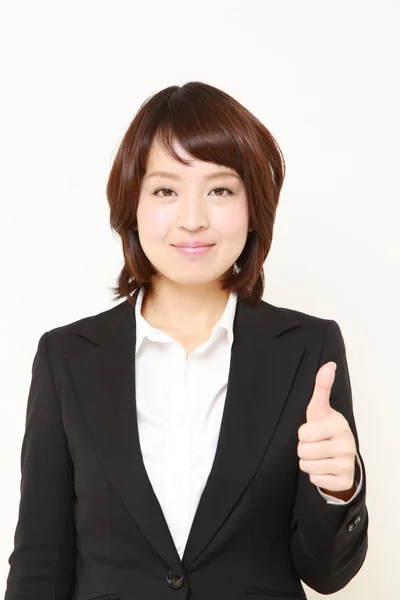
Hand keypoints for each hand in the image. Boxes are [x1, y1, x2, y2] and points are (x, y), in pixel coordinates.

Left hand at [297, 361, 356, 494]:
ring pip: (306, 466)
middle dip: (304, 449)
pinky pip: (314, 480)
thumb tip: (328, 365)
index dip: (303, 433)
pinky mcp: (344, 481)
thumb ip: (321, 387)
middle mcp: (346, 444)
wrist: (342, 457)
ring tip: (319, 456)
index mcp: (339, 424)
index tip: (313, 430)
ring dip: (308, 462)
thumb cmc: (325, 430)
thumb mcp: (320, 409)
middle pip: (302, 451)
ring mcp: (347, 464)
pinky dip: (316, 476)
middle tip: (315, 445)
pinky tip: (325, 468)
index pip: (304, 433)